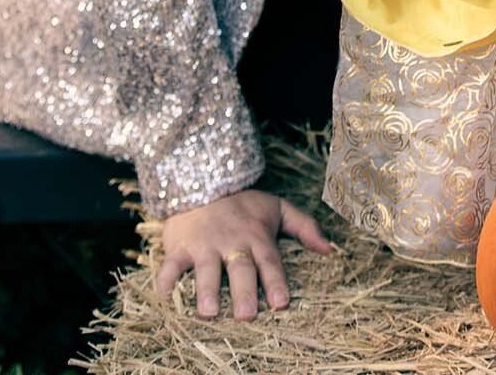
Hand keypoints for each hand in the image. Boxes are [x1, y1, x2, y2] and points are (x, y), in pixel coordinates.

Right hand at [157, 187, 332, 319]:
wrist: (203, 180)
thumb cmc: (243, 204)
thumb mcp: (277, 208)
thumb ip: (305, 226)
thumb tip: (330, 250)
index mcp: (257, 236)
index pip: (270, 261)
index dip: (276, 281)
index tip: (281, 303)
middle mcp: (232, 241)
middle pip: (240, 268)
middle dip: (243, 291)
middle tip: (246, 315)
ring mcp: (205, 244)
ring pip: (206, 268)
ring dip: (206, 290)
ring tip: (208, 312)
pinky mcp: (180, 246)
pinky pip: (171, 264)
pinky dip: (166, 279)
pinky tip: (164, 295)